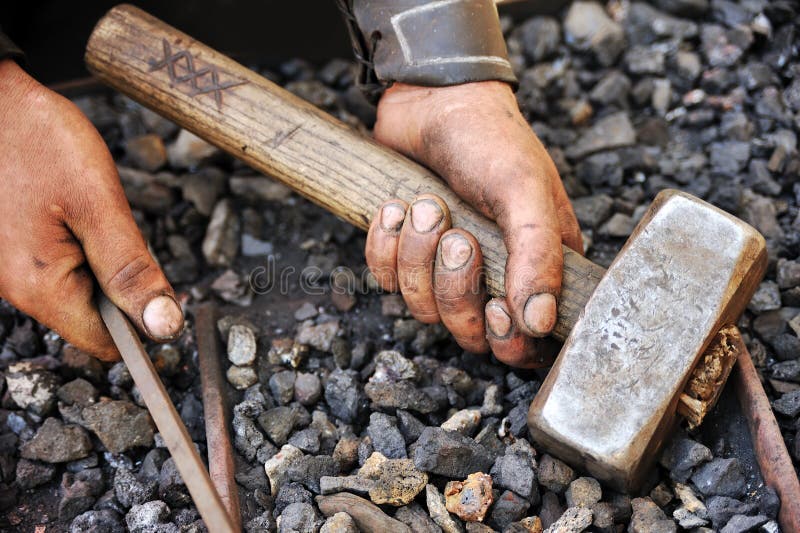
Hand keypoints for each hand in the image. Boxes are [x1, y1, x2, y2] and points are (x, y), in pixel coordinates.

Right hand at [0, 59, 182, 360]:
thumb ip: (131, 270)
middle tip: (121, 232)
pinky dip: (82, 246)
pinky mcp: (11, 248)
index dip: (144, 327)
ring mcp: (9, 269)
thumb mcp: (98, 203)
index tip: (167, 296)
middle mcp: (16, 288)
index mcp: (39, 286)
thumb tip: (164, 326)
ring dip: (103, 263)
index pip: (105, 343)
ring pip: (79, 290)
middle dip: (123, 287)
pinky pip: (60, 266)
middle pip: (93, 318)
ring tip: (93, 215)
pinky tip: (75, 211)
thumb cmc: (37, 140)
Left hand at [366, 81, 581, 367]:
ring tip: (424, 207)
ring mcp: (445, 269)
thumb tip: (540, 323)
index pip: (526, 343)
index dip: (507, 341)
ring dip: (416, 258)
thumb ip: (538, 256)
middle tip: (456, 236)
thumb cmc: (490, 140)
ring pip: (422, 309)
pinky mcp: (404, 255)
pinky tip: (394, 208)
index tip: (496, 306)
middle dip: (454, 288)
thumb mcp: (524, 191)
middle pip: (469, 333)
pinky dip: (384, 248)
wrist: (431, 100)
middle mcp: (494, 276)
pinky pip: (385, 281)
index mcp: (537, 268)